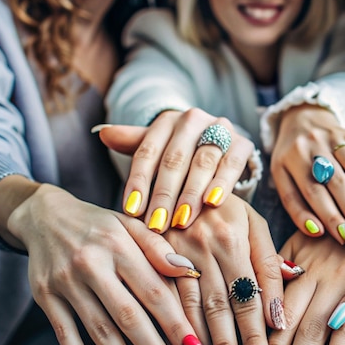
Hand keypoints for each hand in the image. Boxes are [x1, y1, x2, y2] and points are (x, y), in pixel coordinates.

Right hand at [8, 183, 208, 344]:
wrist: (45, 216)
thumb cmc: (101, 224)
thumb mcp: (132, 224)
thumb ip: (160, 248)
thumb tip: (189, 271)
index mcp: (120, 245)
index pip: (154, 291)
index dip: (177, 324)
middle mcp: (92, 265)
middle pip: (128, 318)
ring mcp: (66, 283)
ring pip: (99, 331)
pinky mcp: (45, 298)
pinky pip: (63, 334)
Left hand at [97, 108, 254, 230]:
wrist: (219, 146)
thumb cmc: (180, 153)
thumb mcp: (156, 148)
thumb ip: (132, 143)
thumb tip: (102, 133)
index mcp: (167, 120)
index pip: (147, 151)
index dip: (139, 181)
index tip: (131, 211)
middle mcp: (193, 119)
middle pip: (174, 159)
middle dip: (164, 194)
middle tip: (156, 224)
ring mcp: (221, 128)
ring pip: (202, 162)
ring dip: (191, 193)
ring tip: (181, 220)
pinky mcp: (242, 142)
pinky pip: (231, 163)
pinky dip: (221, 183)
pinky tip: (211, 203)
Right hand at [161, 195, 284, 344]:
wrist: (176, 174)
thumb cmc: (224, 204)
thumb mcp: (252, 221)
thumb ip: (268, 259)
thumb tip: (289, 298)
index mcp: (233, 236)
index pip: (251, 294)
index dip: (258, 332)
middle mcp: (203, 245)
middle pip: (221, 306)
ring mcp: (174, 251)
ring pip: (190, 307)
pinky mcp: (150, 255)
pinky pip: (162, 298)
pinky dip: (172, 326)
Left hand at [270, 105, 344, 240]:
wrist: (300, 118)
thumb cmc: (290, 159)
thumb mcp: (282, 178)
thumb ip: (295, 204)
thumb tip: (316, 231)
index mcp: (287, 160)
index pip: (307, 192)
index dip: (321, 214)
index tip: (334, 235)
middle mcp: (308, 146)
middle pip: (330, 180)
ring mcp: (327, 136)